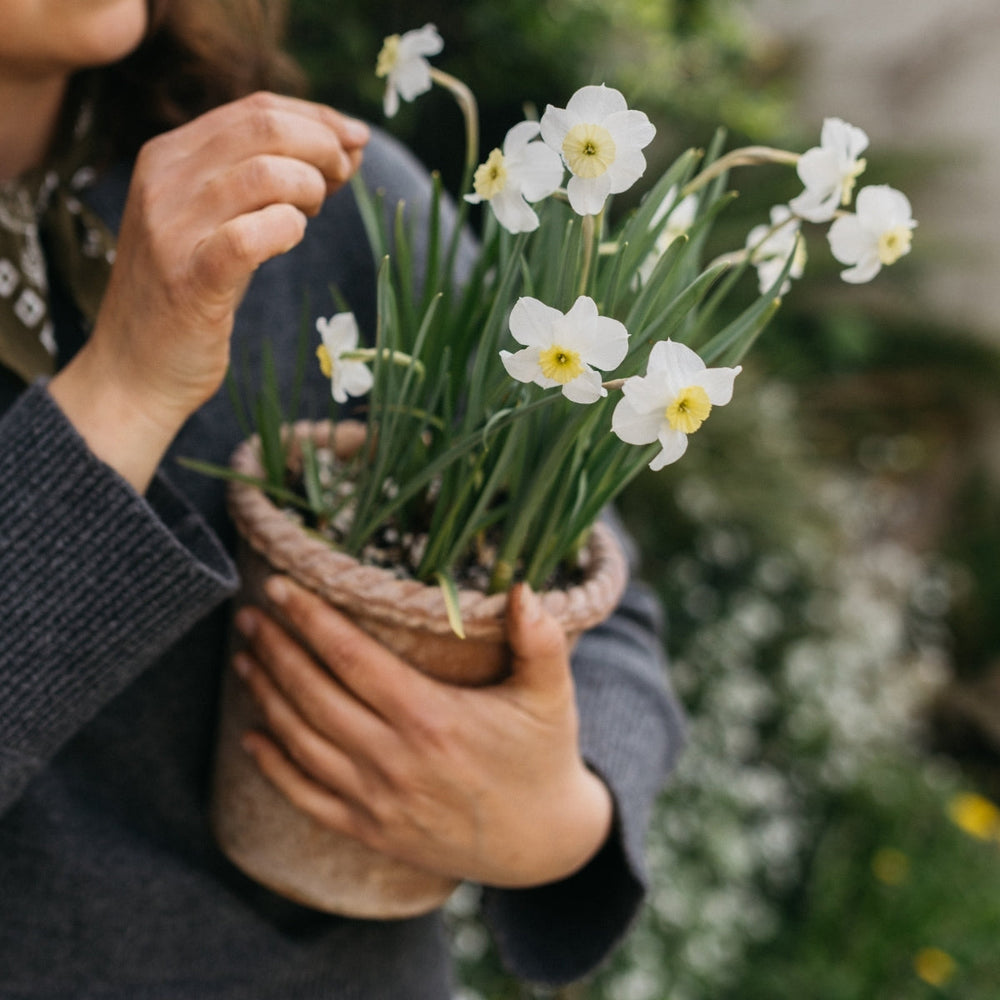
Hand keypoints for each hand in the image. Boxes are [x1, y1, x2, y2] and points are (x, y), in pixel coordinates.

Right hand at [50, 92, 368, 490]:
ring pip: (264, 174)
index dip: (318, 119)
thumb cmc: (190, 296)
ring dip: (310, 188)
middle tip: (345, 177)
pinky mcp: (190, 279)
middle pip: (263, 129)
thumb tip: (345, 150)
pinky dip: (287, 230)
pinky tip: (291, 239)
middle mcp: (163, 181)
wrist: (134, 372)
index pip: (254, 110)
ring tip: (314, 214)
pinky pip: (252, 235)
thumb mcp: (217, 222)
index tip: (355, 141)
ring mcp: (171, 229)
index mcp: (167, 156)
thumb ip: (266, 183)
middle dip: (323, 146)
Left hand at [232, 578, 613, 888]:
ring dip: (267, 697)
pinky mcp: (372, 831)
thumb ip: (539, 639)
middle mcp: (394, 759)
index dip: (311, 620)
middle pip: (315, 695)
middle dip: (276, 650)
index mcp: (431, 718)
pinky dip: (273, 768)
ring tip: (245, 659)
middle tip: (248, 616)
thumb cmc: (544, 757)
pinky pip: (308, 798)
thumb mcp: (552, 695)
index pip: (353, 658)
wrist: (544, 845)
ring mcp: (378, 800)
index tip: (278, 588)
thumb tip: (523, 585)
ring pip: (303, 742)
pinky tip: (251, 737)